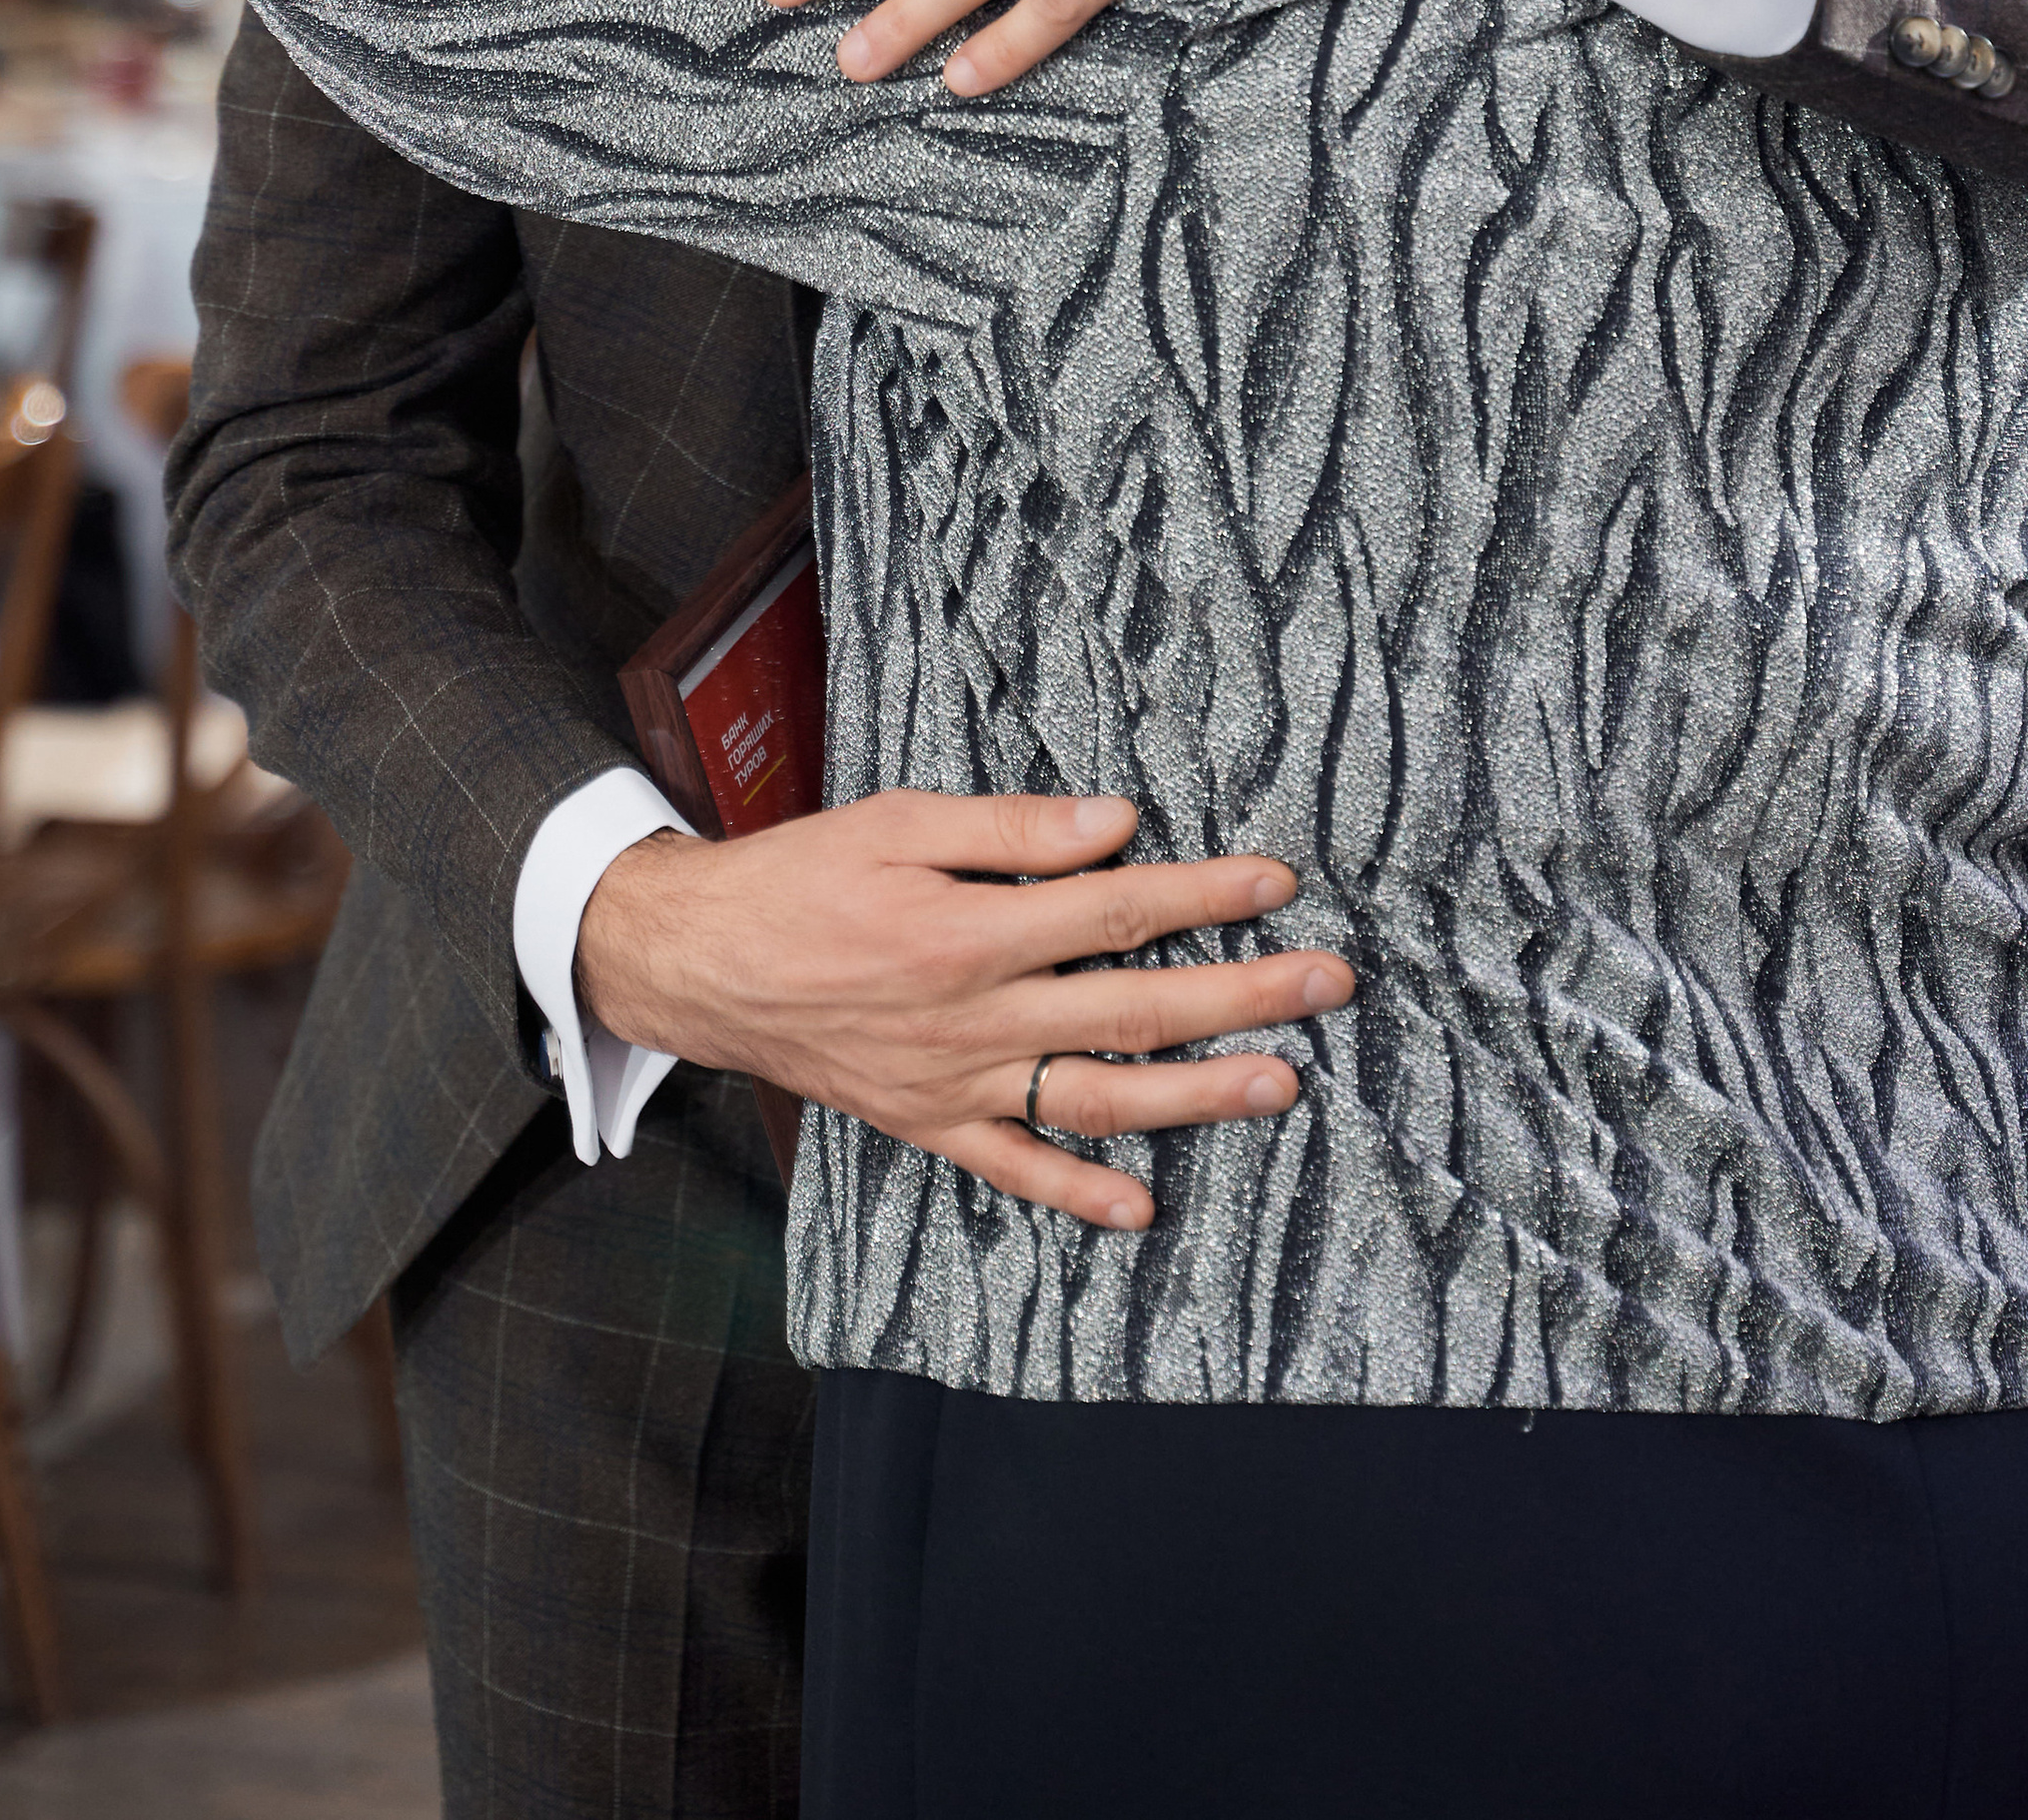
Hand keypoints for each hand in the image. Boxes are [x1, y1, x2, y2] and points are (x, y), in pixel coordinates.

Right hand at [577, 788, 1353, 1232]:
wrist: (699, 961)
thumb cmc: (801, 876)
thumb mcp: (899, 819)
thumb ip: (1015, 827)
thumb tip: (1122, 824)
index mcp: (969, 929)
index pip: (1116, 910)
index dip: (1205, 893)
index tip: (1279, 879)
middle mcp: (973, 1018)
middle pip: (1133, 1008)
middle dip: (1242, 995)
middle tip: (1328, 985)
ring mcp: (953, 1085)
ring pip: (1096, 1099)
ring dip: (1196, 1096)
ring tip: (1281, 1085)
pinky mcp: (928, 1126)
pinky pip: (1014, 1170)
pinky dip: (1080, 1194)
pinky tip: (1143, 1207)